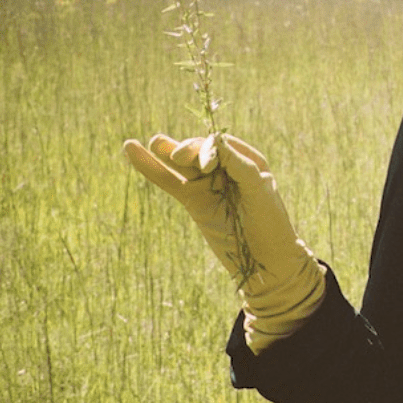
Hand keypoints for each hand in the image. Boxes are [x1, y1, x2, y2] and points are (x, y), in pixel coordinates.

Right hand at [124, 133, 326, 352]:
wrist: (265, 260)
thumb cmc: (270, 221)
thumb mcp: (258, 188)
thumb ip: (237, 165)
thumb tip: (213, 142)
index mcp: (247, 159)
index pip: (220, 144)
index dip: (209, 149)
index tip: (207, 167)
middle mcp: (225, 168)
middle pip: (198, 150)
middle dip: (187, 150)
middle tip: (178, 157)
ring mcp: (207, 185)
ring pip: (180, 164)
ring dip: (166, 151)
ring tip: (154, 142)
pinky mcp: (193, 201)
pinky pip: (169, 181)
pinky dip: (151, 168)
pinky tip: (132, 151)